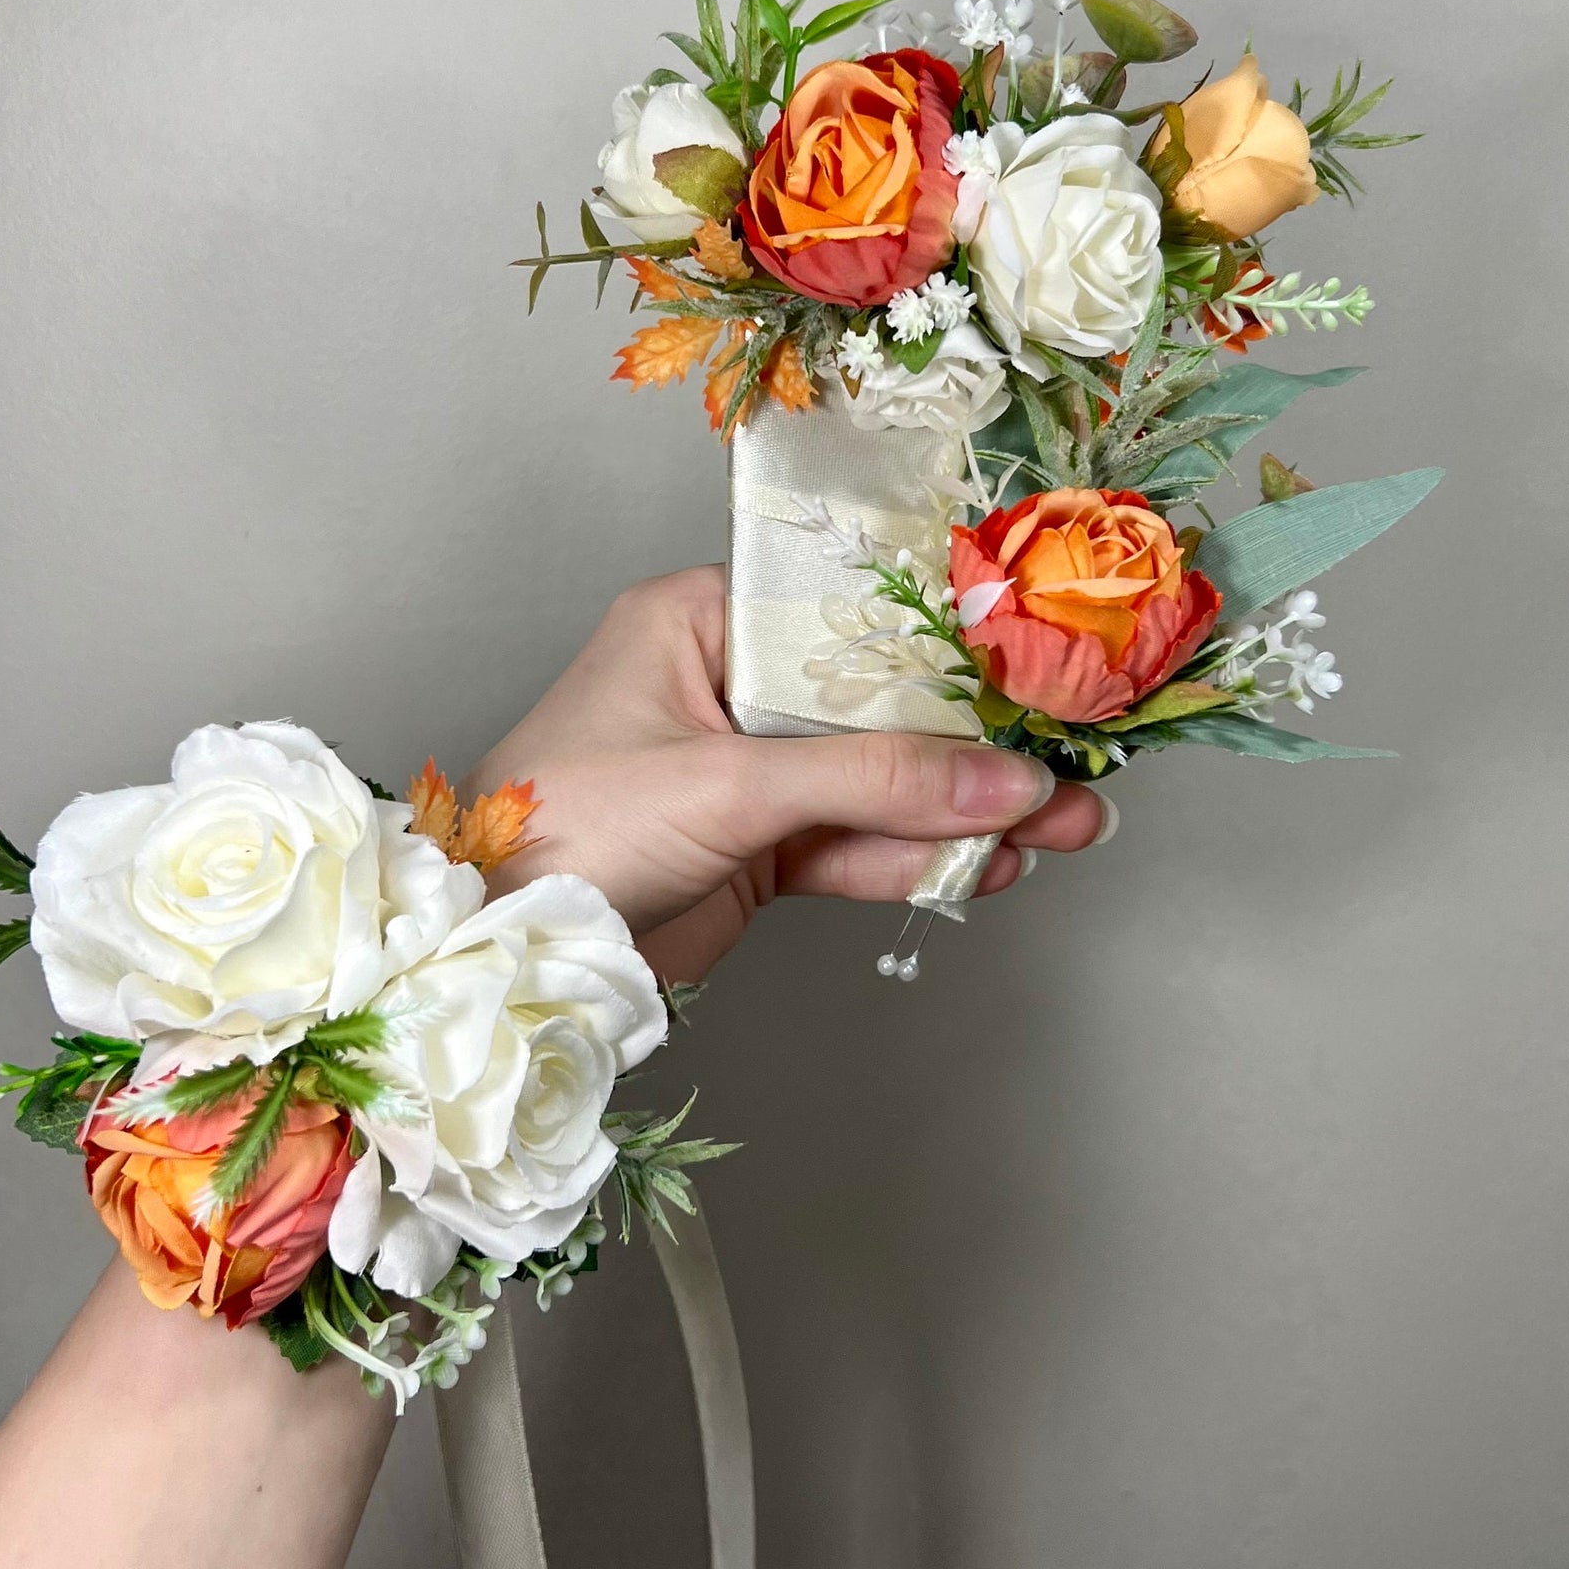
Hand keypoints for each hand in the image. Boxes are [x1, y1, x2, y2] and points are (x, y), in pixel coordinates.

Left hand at [464, 566, 1112, 979]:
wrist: (496, 954)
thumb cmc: (568, 828)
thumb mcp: (730, 786)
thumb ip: (874, 783)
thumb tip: (1006, 782)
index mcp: (701, 620)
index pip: (849, 613)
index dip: (947, 641)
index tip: (1037, 663)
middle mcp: (727, 685)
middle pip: (878, 705)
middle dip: (975, 744)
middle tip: (1073, 766)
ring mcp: (743, 773)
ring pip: (876, 785)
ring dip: (964, 812)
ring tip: (1064, 828)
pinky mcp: (752, 852)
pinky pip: (852, 846)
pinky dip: (917, 861)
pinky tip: (988, 866)